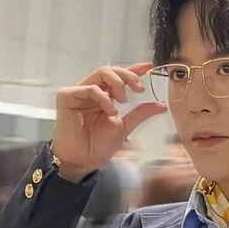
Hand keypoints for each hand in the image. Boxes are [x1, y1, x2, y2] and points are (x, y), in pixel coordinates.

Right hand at [51, 63, 166, 181]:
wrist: (82, 160)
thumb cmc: (98, 145)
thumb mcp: (125, 126)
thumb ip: (141, 113)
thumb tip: (162, 105)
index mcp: (104, 97)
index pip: (119, 77)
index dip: (133, 69)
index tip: (149, 67)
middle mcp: (92, 92)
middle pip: (110, 70)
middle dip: (128, 76)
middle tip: (139, 89)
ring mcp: (79, 92)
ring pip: (101, 72)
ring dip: (117, 84)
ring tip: (123, 101)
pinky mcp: (67, 96)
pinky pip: (90, 88)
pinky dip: (104, 97)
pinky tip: (109, 110)